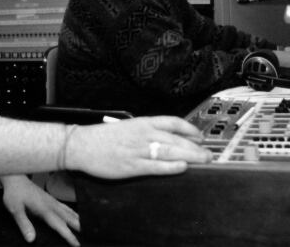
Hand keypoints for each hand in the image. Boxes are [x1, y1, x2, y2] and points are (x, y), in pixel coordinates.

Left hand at [0, 175, 79, 246]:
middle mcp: (51, 204)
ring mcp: (51, 200)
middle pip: (69, 218)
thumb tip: (31, 239)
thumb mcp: (15, 210)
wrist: (15, 178)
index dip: (69, 236)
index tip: (77, 244)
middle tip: (89, 236)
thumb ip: (24, 224)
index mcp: (44, 209)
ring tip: (86, 227)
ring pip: (68, 211)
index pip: (59, 225)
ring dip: (78, 220)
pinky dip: (72, 212)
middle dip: (79, 227)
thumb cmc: (14, 193)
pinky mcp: (50, 198)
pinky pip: (65, 207)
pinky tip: (74, 215)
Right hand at [64, 116, 211, 179]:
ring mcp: (138, 150)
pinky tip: (182, 167)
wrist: (81, 144)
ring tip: (203, 160)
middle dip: (196, 146)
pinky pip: (156, 166)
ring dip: (190, 155)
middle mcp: (143, 134)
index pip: (172, 122)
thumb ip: (146, 131)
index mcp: (142, 122)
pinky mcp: (132, 165)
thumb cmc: (103, 137)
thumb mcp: (127, 126)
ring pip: (170, 151)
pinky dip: (171, 166)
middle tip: (209, 153)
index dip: (190, 129)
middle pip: (176, 138)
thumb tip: (167, 138)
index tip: (200, 136)